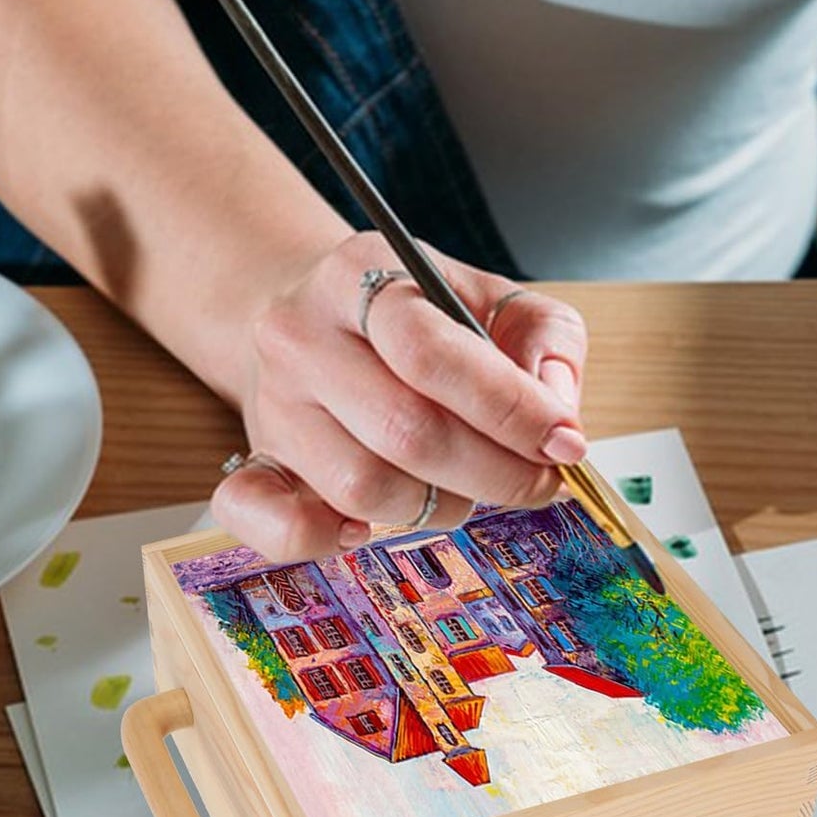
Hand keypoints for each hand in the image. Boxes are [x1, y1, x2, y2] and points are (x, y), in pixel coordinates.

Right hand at [211, 231, 587, 561]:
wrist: (312, 321)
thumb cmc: (418, 319)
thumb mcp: (490, 299)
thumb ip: (545, 341)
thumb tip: (558, 417)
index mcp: (361, 276)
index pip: (431, 352)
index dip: (510, 409)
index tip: (563, 443)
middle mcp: (302, 338)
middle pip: (406, 431)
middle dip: (495, 472)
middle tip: (536, 481)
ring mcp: (274, 406)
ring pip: (365, 489)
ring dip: (438, 506)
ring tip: (461, 485)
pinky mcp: (253, 465)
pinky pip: (278, 526)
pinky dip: (327, 540)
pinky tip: (366, 527)